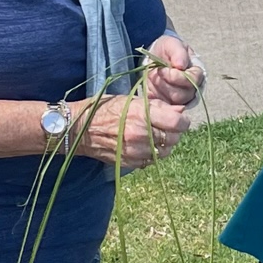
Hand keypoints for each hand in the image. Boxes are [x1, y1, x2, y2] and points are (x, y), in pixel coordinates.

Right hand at [76, 92, 192, 169]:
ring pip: (165, 152)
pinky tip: (144, 145)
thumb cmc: (105, 109)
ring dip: (165, 145)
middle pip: (174, 138)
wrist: (80, 129)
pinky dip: (153, 154)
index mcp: (142, 114)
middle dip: (174, 133)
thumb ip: (157, 106)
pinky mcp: (130, 162)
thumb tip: (180, 111)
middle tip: (167, 127)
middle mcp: (141, 133)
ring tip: (154, 136)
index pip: (177, 122)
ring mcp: (136, 150)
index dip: (182, 121)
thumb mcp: (130, 100)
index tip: (179, 118)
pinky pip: (152, 160)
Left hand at [143, 35, 202, 107]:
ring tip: (153, 77)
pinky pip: (162, 108)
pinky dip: (154, 99)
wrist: (153, 57)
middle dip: (166, 84)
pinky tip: (149, 88)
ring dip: (159, 89)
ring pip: (173, 102)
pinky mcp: (168, 105)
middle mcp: (191, 88)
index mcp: (196, 73)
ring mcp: (180, 98)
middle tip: (157, 72)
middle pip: (183, 95)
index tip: (163, 69)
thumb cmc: (166, 50)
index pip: (193, 80)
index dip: (177, 77)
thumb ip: (178, 52)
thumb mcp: (171, 44)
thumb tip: (181, 65)